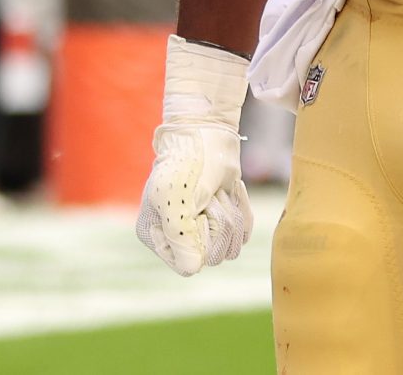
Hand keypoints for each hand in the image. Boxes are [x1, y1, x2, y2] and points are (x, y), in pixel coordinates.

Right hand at [136, 36, 253, 275]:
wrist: (206, 133)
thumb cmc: (185, 164)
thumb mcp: (173, 200)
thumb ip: (180, 237)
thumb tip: (194, 269)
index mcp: (158, 236)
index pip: (188, 265)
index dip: (200, 241)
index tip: (195, 213)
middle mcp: (179, 237)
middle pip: (215, 256)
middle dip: (219, 222)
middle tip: (207, 196)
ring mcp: (203, 229)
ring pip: (232, 246)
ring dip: (230, 212)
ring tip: (215, 191)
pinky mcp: (224, 218)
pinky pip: (245, 232)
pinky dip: (241, 208)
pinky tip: (227, 191)